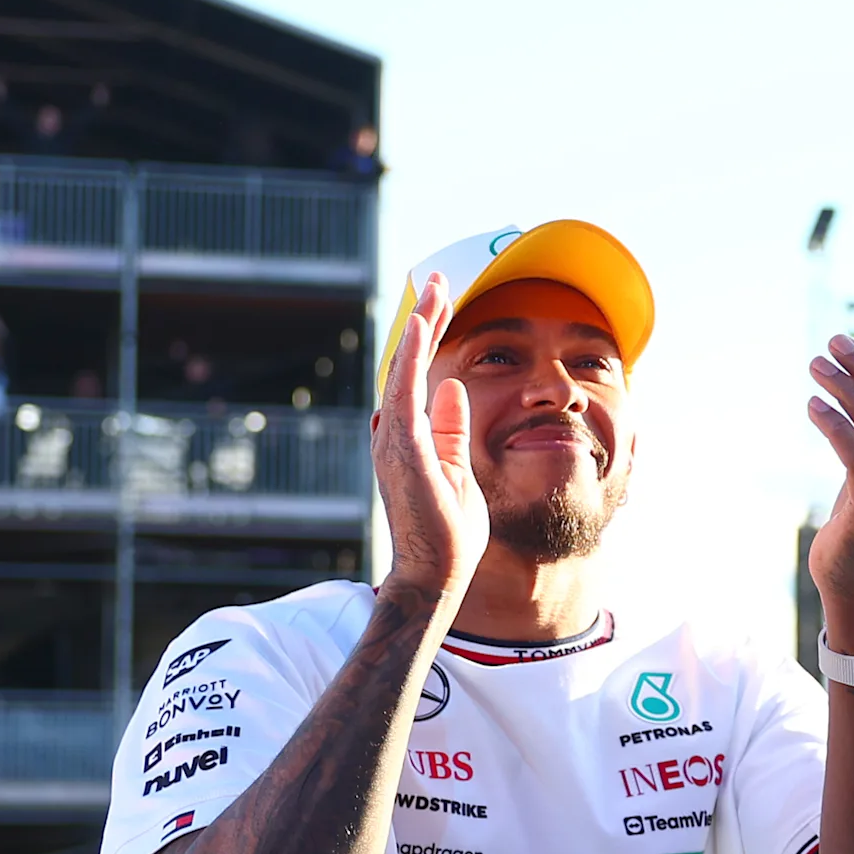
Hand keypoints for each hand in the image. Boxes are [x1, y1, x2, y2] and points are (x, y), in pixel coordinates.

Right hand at [372, 273, 489, 608]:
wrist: (437, 575)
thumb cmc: (449, 532)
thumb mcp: (458, 469)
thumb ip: (451, 429)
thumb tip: (453, 389)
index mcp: (410, 436)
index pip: (420, 375)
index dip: (432, 337)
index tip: (444, 302)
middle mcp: (395, 432)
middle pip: (408, 363)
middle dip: (426, 319)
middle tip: (439, 279)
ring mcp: (395, 440)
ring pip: (404, 369)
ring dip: (420, 326)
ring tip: (435, 287)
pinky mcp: (403, 449)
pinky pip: (405, 392)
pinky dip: (411, 356)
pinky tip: (421, 324)